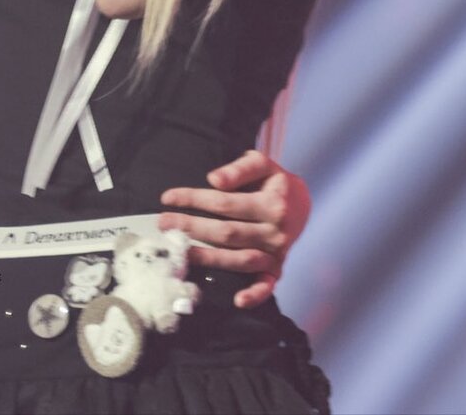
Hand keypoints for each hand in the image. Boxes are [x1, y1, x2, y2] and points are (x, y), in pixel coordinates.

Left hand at [157, 149, 311, 308]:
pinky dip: (255, 295)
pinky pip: (267, 285)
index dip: (194, 200)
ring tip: (181, 253)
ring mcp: (276, 253)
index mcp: (271, 203)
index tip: (167, 198)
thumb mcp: (261, 164)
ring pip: (240, 260)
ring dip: (209, 259)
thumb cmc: (273, 182)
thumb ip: (239, 169)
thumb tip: (213, 179)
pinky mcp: (278, 269)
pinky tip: (238, 300)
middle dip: (192, 228)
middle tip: (163, 223)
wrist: (302, 203)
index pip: (225, 203)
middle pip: (227, 233)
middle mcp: (275, 231)